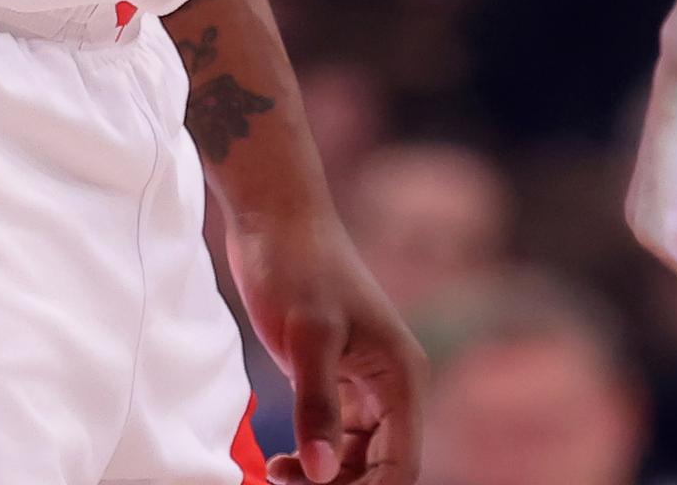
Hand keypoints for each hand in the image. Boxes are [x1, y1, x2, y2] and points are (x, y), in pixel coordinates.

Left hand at [225, 210, 420, 484]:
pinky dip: (312, 456)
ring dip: (324, 479)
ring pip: (358, 458)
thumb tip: (322, 472)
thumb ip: (316, 406)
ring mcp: (365, 383)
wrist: (274, 218)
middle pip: (381, 468)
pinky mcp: (336, 378)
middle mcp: (392, 385)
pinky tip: (279, 460)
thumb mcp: (306, 337)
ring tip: (277, 473)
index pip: (402, 465)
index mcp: (401, 377)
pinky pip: (336, 437)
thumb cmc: (296, 265)